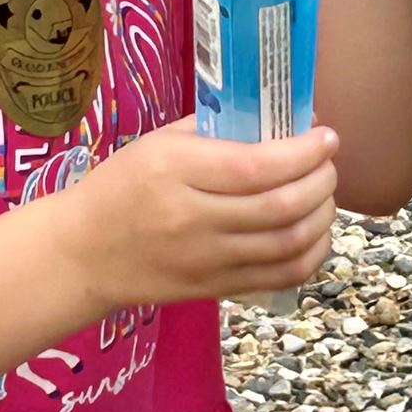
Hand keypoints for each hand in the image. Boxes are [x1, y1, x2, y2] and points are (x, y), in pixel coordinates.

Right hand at [52, 115, 338, 311]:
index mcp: (176, 171)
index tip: (326, 136)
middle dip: (321, 181)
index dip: (303, 152)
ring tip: (325, 194)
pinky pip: (280, 276)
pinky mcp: (215, 289)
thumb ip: (216, 130)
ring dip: (322, 216)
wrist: (82, 253)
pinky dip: (311, 254)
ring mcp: (206, 261)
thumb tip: (280, 122)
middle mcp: (194, 219)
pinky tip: (315, 232)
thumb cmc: (120, 186)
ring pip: (288, 245)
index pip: (256, 167)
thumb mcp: (158, 143)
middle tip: (328, 163)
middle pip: (280, 207)